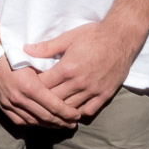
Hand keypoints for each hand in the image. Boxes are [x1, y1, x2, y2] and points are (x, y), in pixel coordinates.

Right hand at [0, 59, 82, 128]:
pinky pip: (20, 121)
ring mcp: (10, 104)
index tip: (77, 115)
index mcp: (30, 86)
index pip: (54, 106)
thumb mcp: (34, 61)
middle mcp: (20, 98)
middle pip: (46, 117)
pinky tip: (41, 123)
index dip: (67, 113)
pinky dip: (33, 124)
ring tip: (61, 125)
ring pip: (34, 121)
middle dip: (62, 122)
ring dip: (49, 125)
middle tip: (73, 124)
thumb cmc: (13, 53)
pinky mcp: (2, 107)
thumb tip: (65, 84)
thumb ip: (48, 75)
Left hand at [27, 17, 147, 118]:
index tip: (28, 86)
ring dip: (59, 110)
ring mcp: (93, 90)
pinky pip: (89, 111)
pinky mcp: (105, 95)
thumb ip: (47, 47)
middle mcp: (79, 82)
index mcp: (68, 68)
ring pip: (70, 108)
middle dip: (43, 100)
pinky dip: (78, 113)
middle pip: (54, 99)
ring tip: (50, 108)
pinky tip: (72, 111)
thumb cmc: (94, 35)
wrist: (121, 38)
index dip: (33, 86)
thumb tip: (26, 50)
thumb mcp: (68, 37)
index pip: (44, 84)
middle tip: (36, 100)